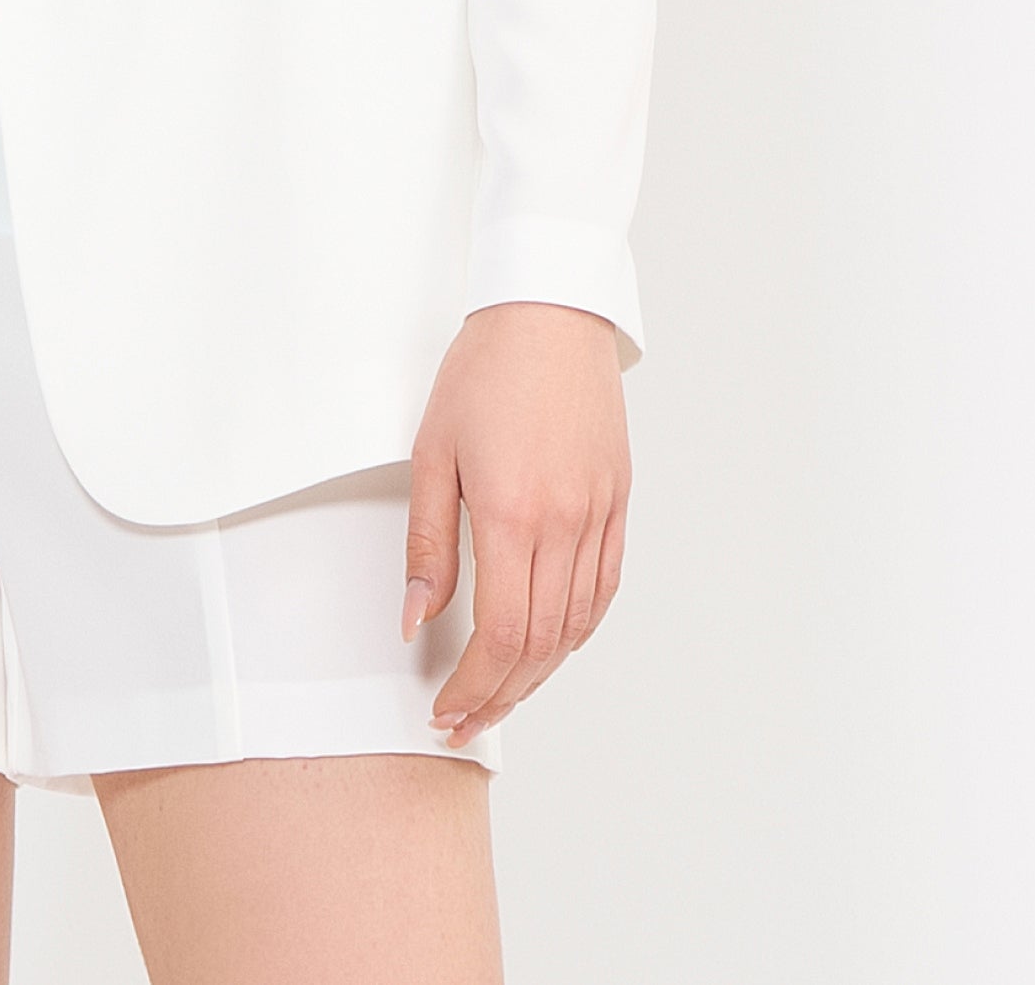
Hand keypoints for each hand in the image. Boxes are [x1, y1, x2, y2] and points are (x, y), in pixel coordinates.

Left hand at [401, 301, 630, 750]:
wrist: (548, 312)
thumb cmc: (484, 371)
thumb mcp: (432, 452)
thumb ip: (427, 543)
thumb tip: (416, 620)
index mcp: (514, 515)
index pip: (499, 636)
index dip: (472, 687)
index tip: (444, 708)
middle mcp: (565, 525)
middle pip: (539, 645)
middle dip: (499, 696)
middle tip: (464, 721)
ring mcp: (600, 515)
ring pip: (576, 627)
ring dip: (538, 674)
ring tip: (500, 694)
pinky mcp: (619, 502)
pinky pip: (604, 589)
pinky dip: (576, 631)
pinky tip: (550, 644)